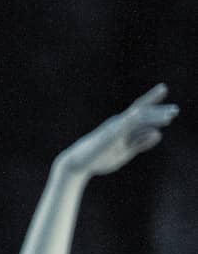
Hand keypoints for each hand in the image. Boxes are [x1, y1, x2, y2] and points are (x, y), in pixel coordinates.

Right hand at [58, 85, 177, 178]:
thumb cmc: (98, 158)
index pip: (140, 111)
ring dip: (155, 116)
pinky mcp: (112, 134)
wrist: (77, 163)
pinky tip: (156, 124)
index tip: (163, 89)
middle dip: (158, 110)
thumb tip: (158, 134)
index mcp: (122, 127)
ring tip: (171, 116)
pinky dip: (143, 121)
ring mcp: (115, 127)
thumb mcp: (125, 152)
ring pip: (138, 117)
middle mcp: (120, 123)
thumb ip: (140, 143)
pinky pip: (130, 125)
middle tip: (176, 110)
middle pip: (141, 111)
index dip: (152, 100)